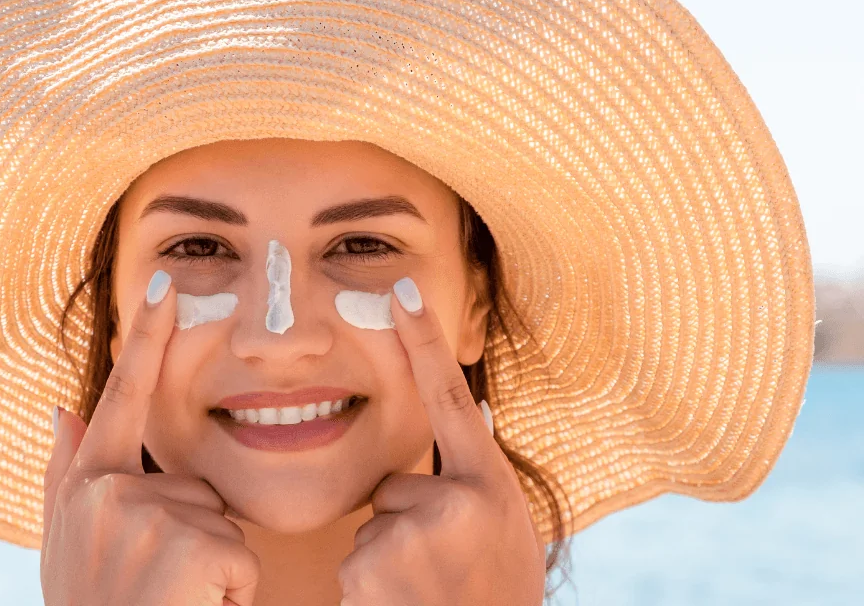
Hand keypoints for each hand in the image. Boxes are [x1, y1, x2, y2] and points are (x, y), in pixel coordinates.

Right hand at [41, 269, 260, 605]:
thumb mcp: (66, 550)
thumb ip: (65, 475)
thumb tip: (63, 408)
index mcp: (86, 488)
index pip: (121, 399)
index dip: (145, 340)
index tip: (166, 283)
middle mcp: (108, 493)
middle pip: (190, 485)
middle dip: (192, 535)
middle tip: (158, 587)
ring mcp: (146, 516)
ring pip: (217, 522)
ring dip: (209, 568)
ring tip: (172, 601)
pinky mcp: (188, 544)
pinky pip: (237, 557)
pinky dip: (230, 593)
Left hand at [338, 276, 545, 605]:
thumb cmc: (496, 600)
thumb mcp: (506, 534)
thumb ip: (478, 484)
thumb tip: (461, 415)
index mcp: (491, 488)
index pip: (450, 399)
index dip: (425, 342)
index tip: (401, 290)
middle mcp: (457, 502)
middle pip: (396, 487)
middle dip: (406, 524)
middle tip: (442, 570)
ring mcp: (413, 535)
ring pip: (376, 527)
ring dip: (390, 560)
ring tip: (429, 594)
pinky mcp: (374, 567)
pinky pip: (357, 559)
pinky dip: (373, 588)